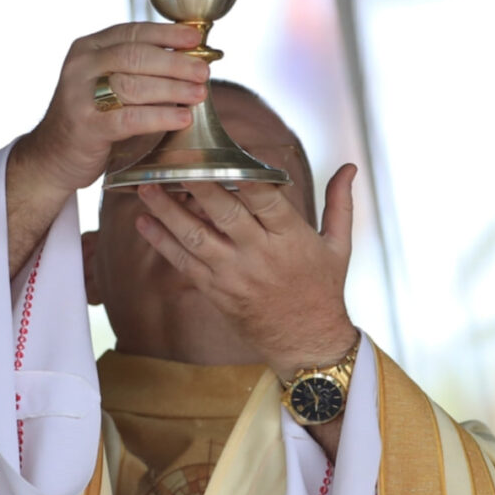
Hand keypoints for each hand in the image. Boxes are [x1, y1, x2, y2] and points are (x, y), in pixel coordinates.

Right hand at [12, 22, 209, 196]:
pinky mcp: (86, 126)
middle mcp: (81, 66)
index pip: (132, 32)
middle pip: (136, 56)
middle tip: (203, 72)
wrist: (52, 156)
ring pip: (134, 85)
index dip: (167, 34)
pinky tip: (182, 118)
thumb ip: (136, 69)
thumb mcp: (105, 83)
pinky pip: (130, 118)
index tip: (196, 40)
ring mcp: (79, 95)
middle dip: (175, 63)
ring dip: (172, 88)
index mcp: (88, 48)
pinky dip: (160, 117)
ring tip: (199, 94)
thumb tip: (189, 61)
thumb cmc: (91, 118)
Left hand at [134, 165, 360, 377]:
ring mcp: (234, 274)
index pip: (266, 199)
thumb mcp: (339, 246)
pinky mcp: (215, 290)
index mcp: (291, 238)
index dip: (245, 175)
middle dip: (197, 186)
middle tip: (173, 163)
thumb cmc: (323, 289)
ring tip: (145, 188)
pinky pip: (183, 262)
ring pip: (195, 237)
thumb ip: (340, 203)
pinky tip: (144, 222)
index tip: (226, 152)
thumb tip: (350, 166)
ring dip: (167, 212)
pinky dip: (161, 241)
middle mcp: (260, 255)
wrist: (306, 342)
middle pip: (225, 214)